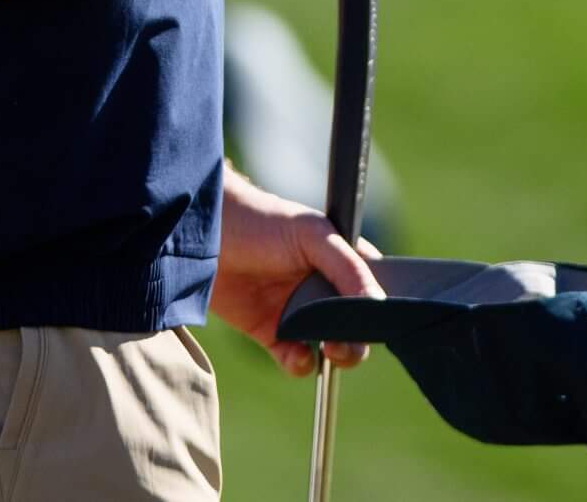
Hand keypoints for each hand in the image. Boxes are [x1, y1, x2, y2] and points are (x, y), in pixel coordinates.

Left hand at [208, 171, 382, 378]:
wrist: (205, 236)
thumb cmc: (262, 221)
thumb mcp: (313, 236)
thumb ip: (348, 268)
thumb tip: (378, 304)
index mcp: (343, 262)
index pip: (375, 291)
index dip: (381, 311)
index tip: (378, 323)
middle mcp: (325, 290)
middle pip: (357, 327)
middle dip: (358, 341)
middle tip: (345, 342)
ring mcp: (299, 313)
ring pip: (331, 348)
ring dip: (336, 356)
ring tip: (328, 349)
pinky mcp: (272, 333)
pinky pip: (297, 360)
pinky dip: (302, 364)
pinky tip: (298, 355)